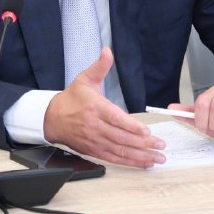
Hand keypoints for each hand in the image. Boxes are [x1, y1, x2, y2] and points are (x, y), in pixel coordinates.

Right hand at [43, 47, 165, 167]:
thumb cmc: (71, 99)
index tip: (147, 131)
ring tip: (157, 158)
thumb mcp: (84, 79)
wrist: (52, 118)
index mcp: (95, 107)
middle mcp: (94, 126)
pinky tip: (143, 162)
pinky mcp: (93, 150)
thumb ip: (100, 67)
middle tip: (160, 146)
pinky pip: (114, 159)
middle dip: (143, 144)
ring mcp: (94, 140)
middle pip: (121, 137)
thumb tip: (107, 51)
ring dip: (140, 156)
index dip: (131, 127)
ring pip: (120, 150)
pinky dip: (130, 162)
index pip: (115, 119)